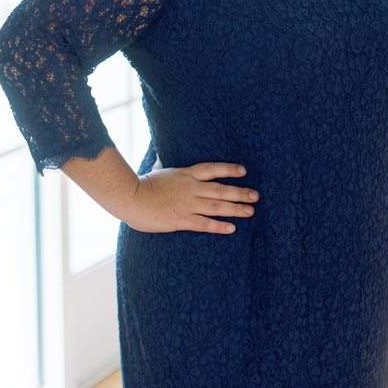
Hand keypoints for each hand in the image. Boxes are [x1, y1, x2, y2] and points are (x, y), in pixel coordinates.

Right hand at [121, 160, 259, 234]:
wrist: (131, 198)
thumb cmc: (141, 184)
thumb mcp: (156, 170)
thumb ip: (163, 166)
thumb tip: (160, 159)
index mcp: (185, 174)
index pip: (212, 169)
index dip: (229, 169)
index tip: (243, 171)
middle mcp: (191, 188)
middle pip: (221, 190)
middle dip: (240, 192)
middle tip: (256, 196)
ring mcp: (188, 204)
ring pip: (217, 206)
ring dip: (236, 209)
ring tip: (250, 211)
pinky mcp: (182, 220)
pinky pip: (205, 224)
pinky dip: (219, 226)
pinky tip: (231, 228)